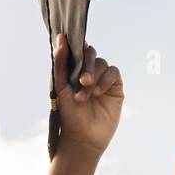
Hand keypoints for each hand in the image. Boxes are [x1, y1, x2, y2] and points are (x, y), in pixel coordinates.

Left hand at [53, 35, 124, 160]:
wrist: (82, 137)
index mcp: (73, 70)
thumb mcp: (60, 86)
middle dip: (86, 66)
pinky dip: (105, 80)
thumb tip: (61, 37)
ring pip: (102, 64)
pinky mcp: (115, 87)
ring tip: (85, 96)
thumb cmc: (67, 114)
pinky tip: (98, 93)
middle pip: (91, 55)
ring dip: (94, 78)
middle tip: (82, 82)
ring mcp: (102, 79)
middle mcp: (88, 72)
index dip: (77, 44)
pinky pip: (113, 73)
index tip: (74, 43)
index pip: (78, 50)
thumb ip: (61, 62)